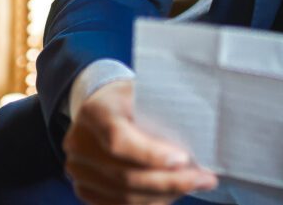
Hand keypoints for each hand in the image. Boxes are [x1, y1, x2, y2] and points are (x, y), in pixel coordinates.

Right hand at [63, 80, 217, 203]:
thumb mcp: (144, 90)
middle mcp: (79, 142)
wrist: (102, 104)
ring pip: (124, 195)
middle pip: (125, 174)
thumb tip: (199, 140)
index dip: (150, 155)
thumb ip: (161, 112)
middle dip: (170, 181)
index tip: (184, 159)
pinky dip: (151, 202)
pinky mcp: (84, 187)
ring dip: (164, 195)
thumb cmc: (130, 96)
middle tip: (204, 179)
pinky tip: (173, 193)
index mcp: (94, 111)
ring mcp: (78, 169)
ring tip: (195, 184)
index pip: (118, 140)